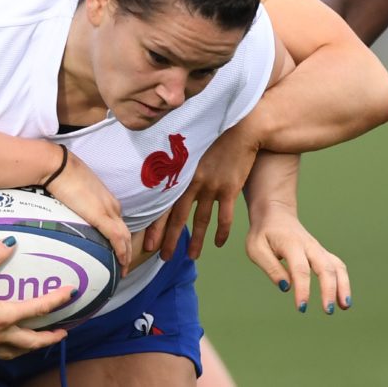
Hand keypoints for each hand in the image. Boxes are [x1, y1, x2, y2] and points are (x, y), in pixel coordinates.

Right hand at [0, 237, 71, 358]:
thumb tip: (11, 241)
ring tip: (40, 341)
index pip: (39, 308)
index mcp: (3, 316)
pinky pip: (2, 354)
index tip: (71, 292)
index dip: (58, 299)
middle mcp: (0, 335)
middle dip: (51, 337)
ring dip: (33, 347)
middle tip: (64, 332)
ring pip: (18, 352)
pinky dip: (13, 350)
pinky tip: (9, 344)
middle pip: (34, 341)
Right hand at [45, 149, 130, 272]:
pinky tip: (121, 262)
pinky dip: (121, 251)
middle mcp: (112, 206)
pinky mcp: (101, 216)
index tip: (118, 251)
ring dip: (126, 255)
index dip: (121, 239)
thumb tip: (71, 212)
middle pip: (125, 232)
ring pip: (125, 237)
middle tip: (123, 266)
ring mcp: (108, 211)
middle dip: (127, 250)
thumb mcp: (75, 191)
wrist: (59, 167)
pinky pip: (116, 238)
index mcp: (107, 200)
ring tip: (123, 270)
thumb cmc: (63, 175)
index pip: (118, 223)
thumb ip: (78, 203)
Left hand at [143, 123, 259, 260]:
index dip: (155, 227)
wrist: (240, 130)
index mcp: (179, 174)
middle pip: (178, 217)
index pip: (162, 204)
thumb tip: (160, 181)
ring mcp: (212, 186)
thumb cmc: (212, 138)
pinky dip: (221, 232)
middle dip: (170, 240)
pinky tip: (218, 243)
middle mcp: (192, 183)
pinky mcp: (230, 189)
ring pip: (201, 220)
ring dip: (196, 241)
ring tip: (191, 257)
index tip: (147, 245)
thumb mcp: (189, 150)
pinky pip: (224, 216)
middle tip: (163, 258)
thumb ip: (177, 167)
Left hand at [245, 201, 351, 313]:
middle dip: (329, 290)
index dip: (303, 289)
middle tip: (328, 311)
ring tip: (344, 307)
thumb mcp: (256, 249)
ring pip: (336, 266)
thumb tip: (286, 288)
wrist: (275, 213)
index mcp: (290, 243)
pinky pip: (337, 266)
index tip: (302, 308)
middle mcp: (308, 245)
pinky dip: (343, 282)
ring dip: (342, 286)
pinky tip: (343, 299)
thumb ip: (270, 268)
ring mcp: (318, 248)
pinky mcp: (322, 253)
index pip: (300, 269)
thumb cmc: (263, 233)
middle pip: (325, 267)